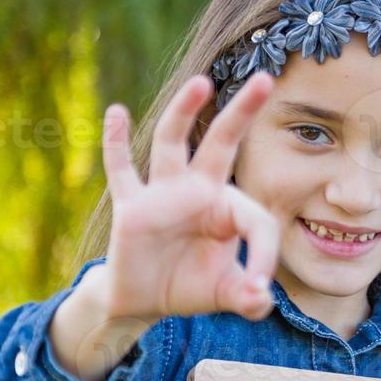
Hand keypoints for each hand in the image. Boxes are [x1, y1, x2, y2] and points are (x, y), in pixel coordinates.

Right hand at [97, 70, 279, 324]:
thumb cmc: (191, 286)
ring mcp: (162, 194)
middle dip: (243, 112)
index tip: (257, 288)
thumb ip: (249, 298)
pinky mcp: (132, 207)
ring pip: (172, 143)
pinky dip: (115, 144)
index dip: (263, 256)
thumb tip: (259, 298)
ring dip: (184, 112)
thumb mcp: (227, 295)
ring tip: (201, 83)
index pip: (255, 219)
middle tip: (266, 79)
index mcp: (227, 209)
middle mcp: (196, 190)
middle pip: (222, 143)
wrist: (144, 301)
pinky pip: (121, 171)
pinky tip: (115, 113)